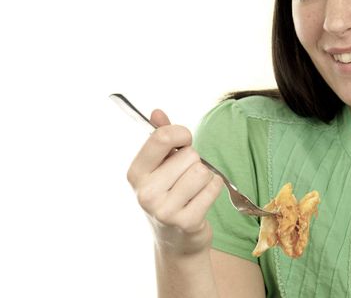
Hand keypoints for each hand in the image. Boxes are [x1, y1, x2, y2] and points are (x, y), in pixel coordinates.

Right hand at [127, 109, 222, 255]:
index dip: (181, 134)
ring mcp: (164, 210)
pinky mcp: (186, 222)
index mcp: (136, 173)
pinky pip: (214, 187)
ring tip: (193, 190)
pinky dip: (214, 189)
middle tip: (185, 178)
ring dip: (205, 177)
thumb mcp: (160, 166)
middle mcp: (145, 192)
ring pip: (203, 171)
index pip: (162, 137)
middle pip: (189, 154)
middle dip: (194, 162)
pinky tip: (202, 200)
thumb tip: (157, 112)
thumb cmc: (169, 194)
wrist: (175, 239)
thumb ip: (160, 138)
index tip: (184, 141)